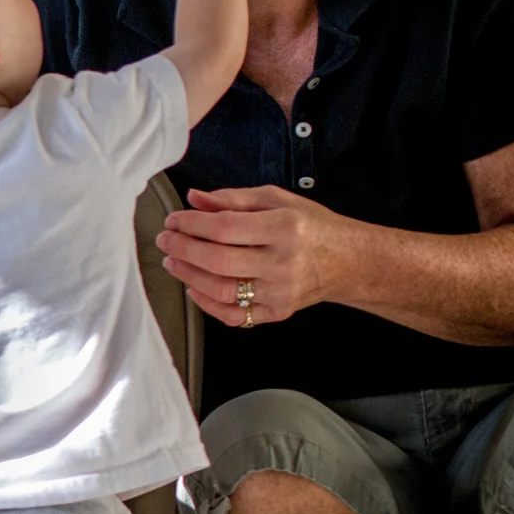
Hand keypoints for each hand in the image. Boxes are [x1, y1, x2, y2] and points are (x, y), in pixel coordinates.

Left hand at [155, 185, 347, 327]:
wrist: (349, 260)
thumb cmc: (311, 227)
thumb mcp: (278, 200)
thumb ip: (233, 199)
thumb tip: (194, 198)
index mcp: (285, 228)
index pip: (225, 228)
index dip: (191, 224)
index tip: (173, 220)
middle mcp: (284, 262)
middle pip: (219, 261)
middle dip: (183, 250)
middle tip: (165, 240)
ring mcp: (281, 292)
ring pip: (222, 290)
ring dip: (188, 276)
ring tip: (173, 261)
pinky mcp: (279, 313)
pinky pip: (234, 315)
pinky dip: (207, 304)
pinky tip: (194, 288)